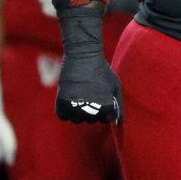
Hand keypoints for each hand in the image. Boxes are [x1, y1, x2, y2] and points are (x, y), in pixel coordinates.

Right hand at [54, 2, 121, 124]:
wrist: (83, 57)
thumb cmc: (102, 71)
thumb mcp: (116, 87)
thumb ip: (119, 105)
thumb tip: (118, 122)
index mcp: (105, 107)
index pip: (105, 119)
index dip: (104, 109)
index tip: (102, 97)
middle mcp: (90, 111)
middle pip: (91, 121)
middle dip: (92, 111)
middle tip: (91, 95)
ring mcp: (74, 108)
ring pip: (77, 120)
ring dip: (79, 112)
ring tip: (82, 97)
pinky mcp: (61, 102)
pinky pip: (63, 116)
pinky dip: (66, 111)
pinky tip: (72, 99)